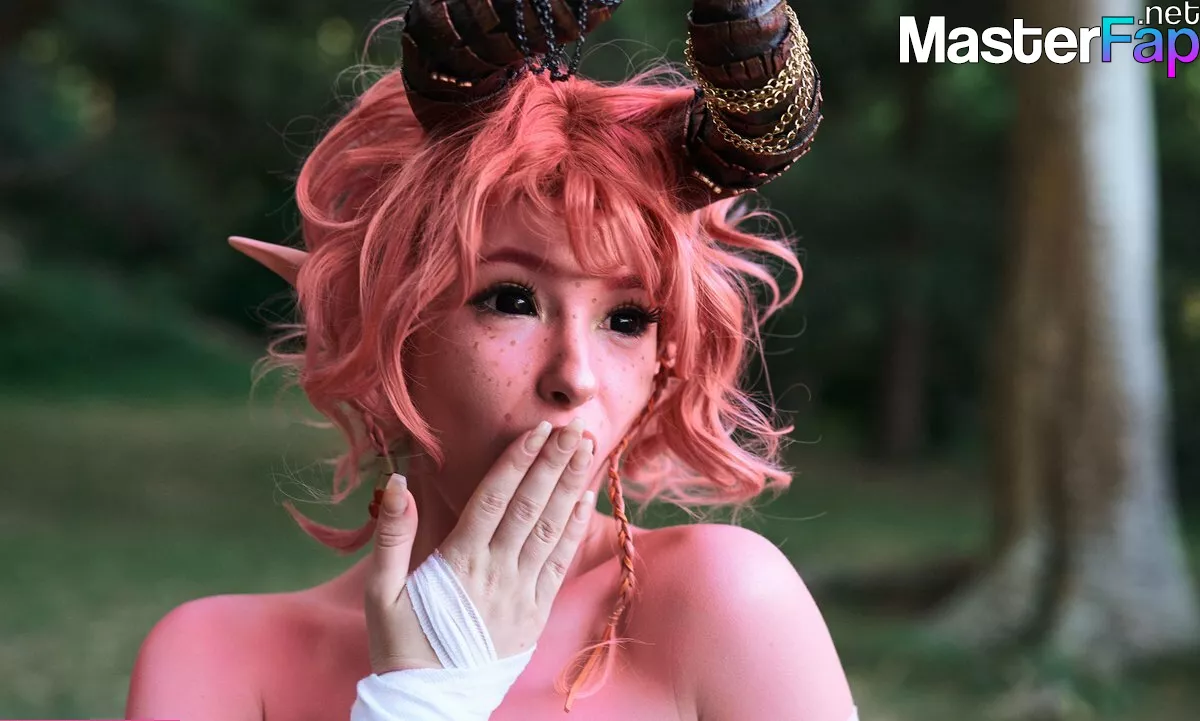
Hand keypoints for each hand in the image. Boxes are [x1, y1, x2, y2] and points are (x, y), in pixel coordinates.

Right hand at [363, 418, 596, 673]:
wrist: (429, 705)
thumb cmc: (400, 645)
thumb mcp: (381, 592)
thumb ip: (392, 535)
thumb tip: (396, 482)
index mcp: (460, 563)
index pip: (495, 499)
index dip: (518, 461)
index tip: (537, 431)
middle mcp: (497, 573)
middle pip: (532, 506)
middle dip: (555, 462)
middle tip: (576, 427)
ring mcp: (521, 593)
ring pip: (552, 529)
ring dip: (571, 485)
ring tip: (587, 450)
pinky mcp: (535, 612)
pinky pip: (560, 563)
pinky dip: (575, 528)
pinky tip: (585, 499)